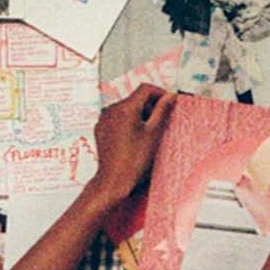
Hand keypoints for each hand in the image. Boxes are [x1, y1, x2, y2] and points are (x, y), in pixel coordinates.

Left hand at [87, 84, 175, 207]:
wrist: (113, 180)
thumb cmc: (134, 160)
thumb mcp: (154, 133)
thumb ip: (162, 110)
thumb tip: (170, 95)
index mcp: (125, 108)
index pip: (145, 89)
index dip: (160, 93)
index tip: (168, 104)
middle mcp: (111, 109)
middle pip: (135, 98)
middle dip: (149, 106)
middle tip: (159, 123)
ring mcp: (103, 119)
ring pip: (125, 108)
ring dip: (138, 114)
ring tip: (146, 133)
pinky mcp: (100, 128)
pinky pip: (116, 118)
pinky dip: (126, 122)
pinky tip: (133, 138)